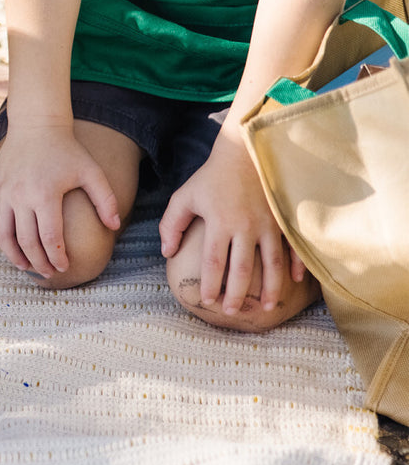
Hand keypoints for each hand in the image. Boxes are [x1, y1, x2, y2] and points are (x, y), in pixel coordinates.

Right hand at [0, 121, 120, 277]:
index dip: (57, 258)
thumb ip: (106, 200)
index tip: (64, 267)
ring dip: (12, 255)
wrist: (36, 124)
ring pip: (2, 235)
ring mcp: (3, 192)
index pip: (49, 239)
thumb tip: (114, 227)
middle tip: (47, 272)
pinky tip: (2, 243)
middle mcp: (20, 196)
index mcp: (45, 195)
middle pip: (26, 242)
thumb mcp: (91, 172)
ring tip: (24, 266)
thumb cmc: (66, 149)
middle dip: (38, 263)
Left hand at [159, 128, 301, 315]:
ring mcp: (269, 224)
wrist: (245, 152)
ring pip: (272, 264)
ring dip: (271, 289)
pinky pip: (293, 248)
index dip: (210, 285)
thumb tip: (166, 253)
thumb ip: (171, 224)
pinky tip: (296, 283)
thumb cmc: (212, 177)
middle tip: (233, 312)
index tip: (208, 301)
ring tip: (268, 307)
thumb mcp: (185, 196)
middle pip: (242, 270)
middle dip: (237, 295)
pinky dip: (297, 266)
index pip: (213, 262)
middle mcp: (245, 226)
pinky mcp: (284, 220)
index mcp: (219, 222)